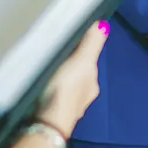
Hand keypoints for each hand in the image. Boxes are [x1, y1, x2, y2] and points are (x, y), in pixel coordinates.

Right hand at [38, 21, 108, 137]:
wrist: (48, 123)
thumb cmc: (66, 88)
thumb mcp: (81, 61)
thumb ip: (92, 44)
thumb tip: (104, 25)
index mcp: (93, 84)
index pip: (89, 63)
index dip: (81, 53)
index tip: (69, 46)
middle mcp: (85, 97)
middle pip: (79, 77)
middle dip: (70, 69)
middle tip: (55, 59)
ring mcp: (70, 109)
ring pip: (67, 89)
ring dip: (60, 82)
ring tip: (47, 74)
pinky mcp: (54, 117)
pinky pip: (55, 100)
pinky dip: (51, 94)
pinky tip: (43, 91)